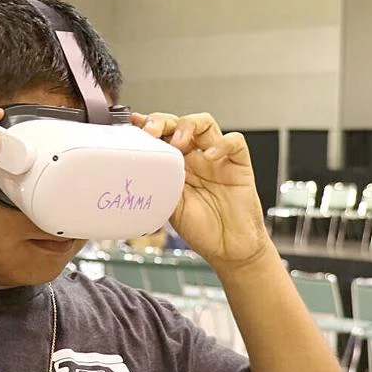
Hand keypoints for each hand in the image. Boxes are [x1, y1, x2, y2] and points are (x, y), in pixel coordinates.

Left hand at [132, 111, 274, 269]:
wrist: (228, 249)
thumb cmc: (201, 230)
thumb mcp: (168, 206)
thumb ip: (157, 184)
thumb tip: (135, 168)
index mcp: (176, 166)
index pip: (161, 136)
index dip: (147, 126)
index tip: (132, 124)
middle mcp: (196, 158)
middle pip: (179, 123)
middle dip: (163, 121)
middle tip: (152, 130)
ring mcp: (217, 159)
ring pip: (205, 124)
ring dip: (189, 126)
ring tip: (179, 141)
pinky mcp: (239, 165)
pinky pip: (235, 142)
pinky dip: (222, 144)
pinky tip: (210, 156)